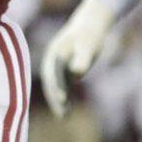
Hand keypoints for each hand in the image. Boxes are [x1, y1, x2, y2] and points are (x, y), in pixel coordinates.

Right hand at [40, 0, 115, 117]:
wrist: (91, 24)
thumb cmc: (90, 35)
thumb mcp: (88, 45)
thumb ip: (83, 59)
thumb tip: (76, 73)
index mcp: (54, 54)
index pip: (54, 74)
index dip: (57, 87)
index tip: (63, 100)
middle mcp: (52, 61)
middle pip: (51, 83)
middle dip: (55, 99)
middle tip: (62, 115)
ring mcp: (57, 66)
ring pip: (54, 86)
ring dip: (57, 100)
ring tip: (64, 116)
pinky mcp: (64, 69)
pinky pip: (61, 85)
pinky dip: (62, 95)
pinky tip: (67, 107)